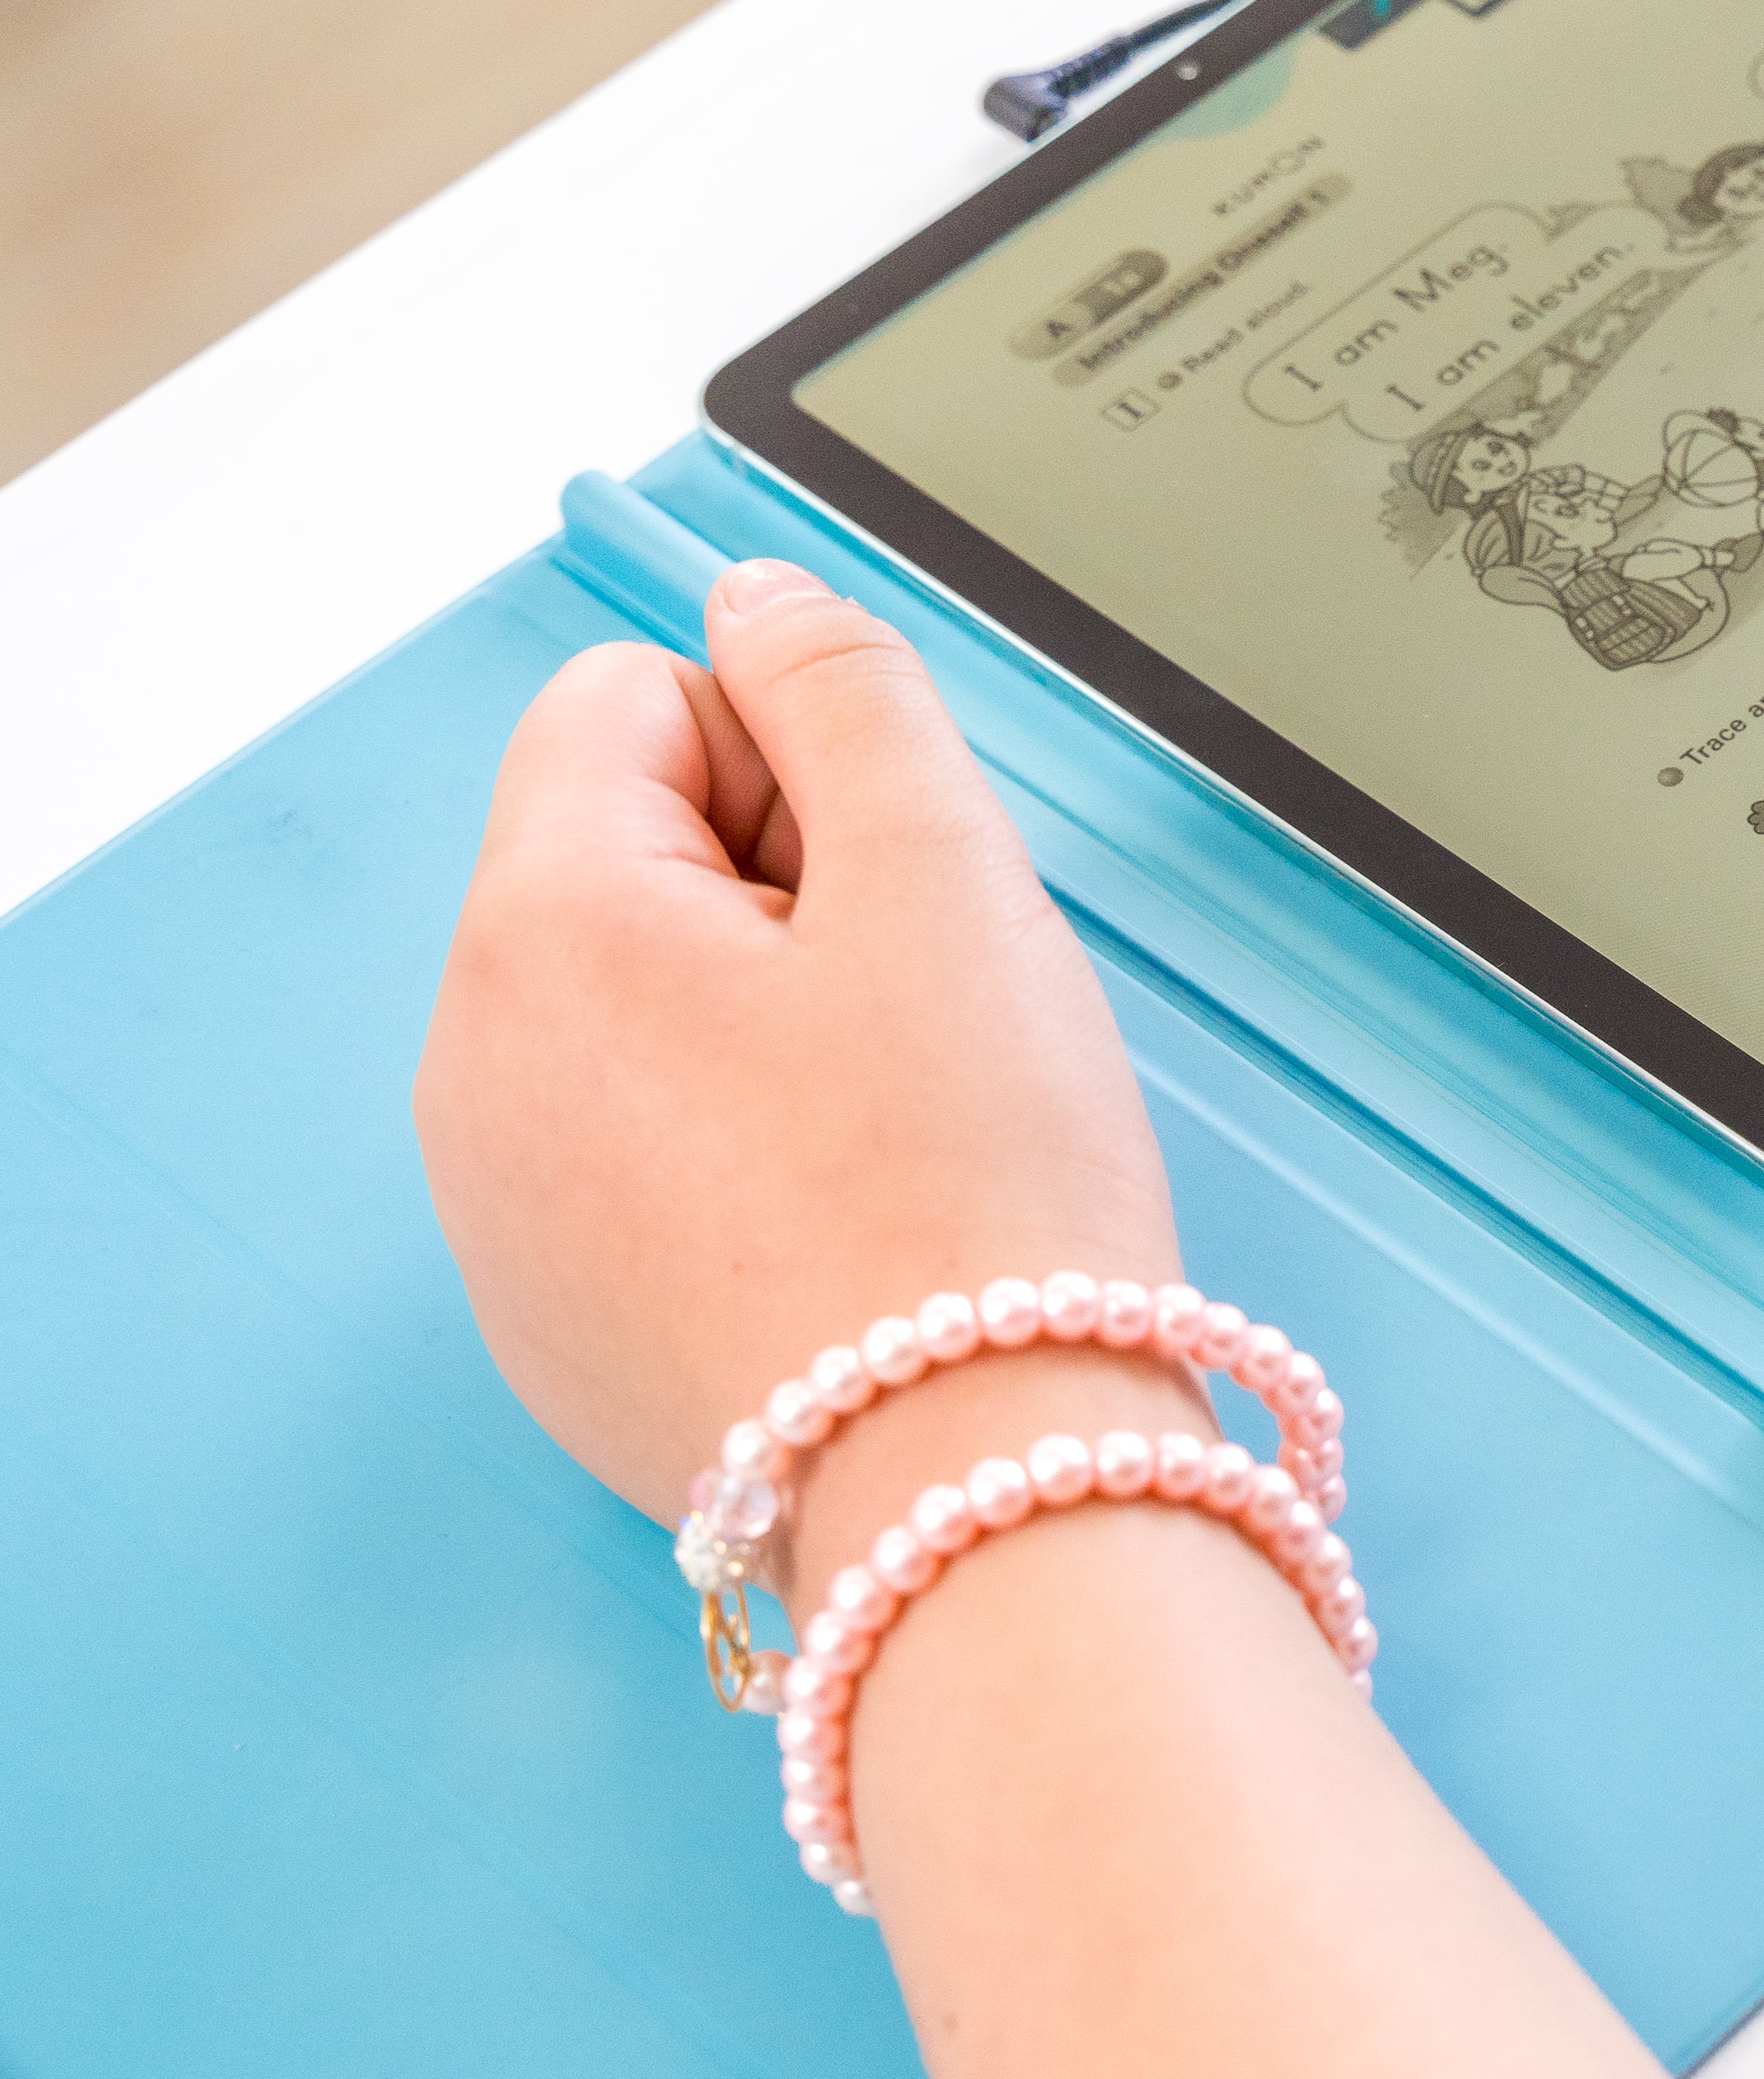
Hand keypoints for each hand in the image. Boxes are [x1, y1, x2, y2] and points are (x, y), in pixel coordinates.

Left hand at [416, 562, 1188, 1538]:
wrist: (976, 1485)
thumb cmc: (974, 1188)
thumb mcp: (947, 871)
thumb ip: (846, 686)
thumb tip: (758, 594)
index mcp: (541, 926)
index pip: (634, 701)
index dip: (796, 760)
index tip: (892, 888)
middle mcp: (471, 1063)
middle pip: (632, 862)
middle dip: (786, 898)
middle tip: (918, 1019)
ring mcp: (496, 1208)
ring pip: (642, 1016)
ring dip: (772, 1030)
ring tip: (893, 1135)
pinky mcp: (551, 1321)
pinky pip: (637, 1160)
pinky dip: (744, 1164)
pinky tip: (848, 1234)